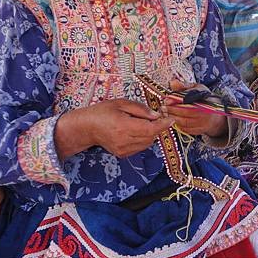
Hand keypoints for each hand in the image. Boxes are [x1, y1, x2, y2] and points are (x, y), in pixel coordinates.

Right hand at [55, 99, 174, 158]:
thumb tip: (156, 115)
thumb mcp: (121, 103)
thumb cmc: (103, 112)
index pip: (150, 129)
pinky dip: (144, 139)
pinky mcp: (122, 154)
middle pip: (151, 137)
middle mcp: (124, 141)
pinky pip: (140, 147)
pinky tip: (136, 131)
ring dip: (151, 134)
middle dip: (157, 128)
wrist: (87, 127)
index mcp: (123, 127)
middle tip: (156, 117)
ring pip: (147, 143)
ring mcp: (123, 150)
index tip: (171, 119)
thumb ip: (140, 109)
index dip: (163, 125)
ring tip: (142, 123)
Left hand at [163, 79, 227, 137]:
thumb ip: (184, 86)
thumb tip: (172, 83)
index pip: (189, 99)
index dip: (176, 100)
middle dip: (172, 109)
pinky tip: (172, 120)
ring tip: (165, 113)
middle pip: (186, 111)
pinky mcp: (200, 130)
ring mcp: (203, 122)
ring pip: (185, 121)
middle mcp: (206, 111)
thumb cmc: (204, 99)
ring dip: (173, 117)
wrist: (216, 115)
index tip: (166, 100)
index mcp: (205, 98)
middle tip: (163, 107)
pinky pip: (186, 128)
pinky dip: (177, 124)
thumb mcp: (197, 88)